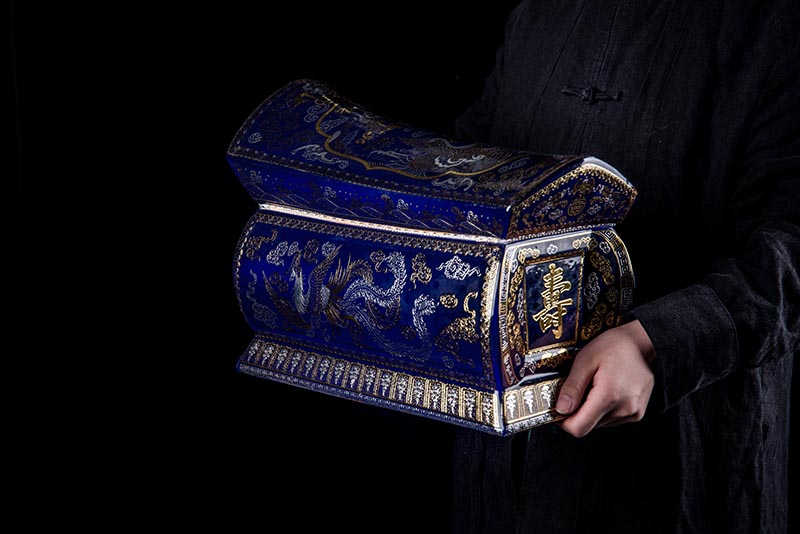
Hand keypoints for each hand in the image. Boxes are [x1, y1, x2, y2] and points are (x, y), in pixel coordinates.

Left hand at [555, 320, 655, 437]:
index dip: (563, 421)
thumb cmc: (616, 346)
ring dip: (590, 409)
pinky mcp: (637, 413)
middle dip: (576, 412)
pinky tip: (605, 389)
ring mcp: (633, 413)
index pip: (579, 428)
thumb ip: (572, 387)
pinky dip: (603, 408)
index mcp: (609, 396)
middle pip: (588, 426)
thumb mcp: (586, 360)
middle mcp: (624, 410)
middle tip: (576, 390)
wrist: (644, 342)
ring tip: (594, 386)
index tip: (558, 409)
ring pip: (599, 423)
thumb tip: (561, 409)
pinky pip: (611, 419)